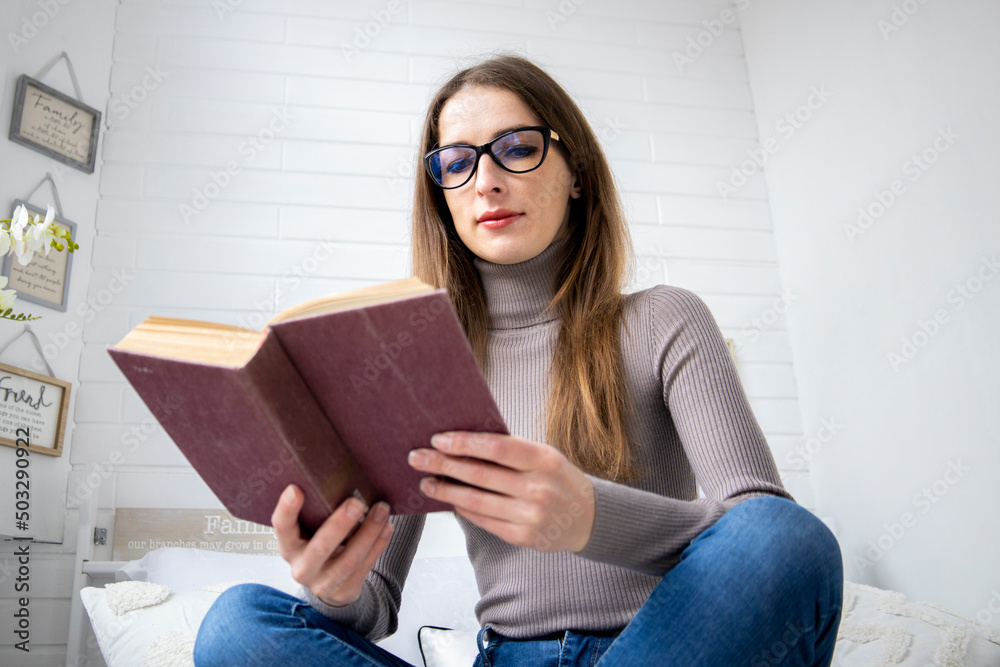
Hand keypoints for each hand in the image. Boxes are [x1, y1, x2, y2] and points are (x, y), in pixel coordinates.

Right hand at [271, 484, 393, 606]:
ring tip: (382, 509)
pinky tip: (387, 527)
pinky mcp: (344, 591)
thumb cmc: (320, 544)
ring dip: (368, 533)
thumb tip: (339, 472)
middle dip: (339, 524)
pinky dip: (378, 545)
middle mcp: (302, 566)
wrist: (330, 585)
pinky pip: (364, 568)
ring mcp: (323, 582)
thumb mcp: (310, 531)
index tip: (295, 488)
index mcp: (288, 545)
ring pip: (348, 560)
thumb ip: (317, 512)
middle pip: (319, 547)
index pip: (282, 527)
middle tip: (357, 502)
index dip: (287, 509)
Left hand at [408, 432, 594, 551]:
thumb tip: (464, 442)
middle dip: (443, 465)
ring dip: (446, 491)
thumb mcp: (545, 456)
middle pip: (479, 474)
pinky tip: (451, 502)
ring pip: (476, 501)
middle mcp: (537, 488)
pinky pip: (484, 521)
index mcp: (544, 459)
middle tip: (416, 457)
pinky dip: (464, 510)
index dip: (463, 443)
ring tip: (427, 483)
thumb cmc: (559, 479)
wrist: (589, 517)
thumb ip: (511, 451)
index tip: (438, 439)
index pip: (495, 447)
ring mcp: (530, 515)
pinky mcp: (523, 537)